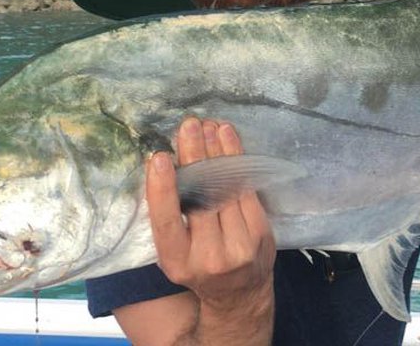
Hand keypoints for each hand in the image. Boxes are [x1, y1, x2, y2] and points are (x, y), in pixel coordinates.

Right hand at [146, 117, 275, 312]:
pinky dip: (237, 161)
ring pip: (226, 189)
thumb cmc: (197, 264)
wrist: (239, 294)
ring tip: (208, 126)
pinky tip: (228, 139)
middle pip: (201, 198)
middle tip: (189, 126)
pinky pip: (246, 189)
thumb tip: (161, 163)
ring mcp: (239, 246)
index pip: (167, 221)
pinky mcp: (260, 233)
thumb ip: (168, 216)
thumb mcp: (173, 251)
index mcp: (177, 261)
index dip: (162, 188)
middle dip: (195, 156)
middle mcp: (208, 256)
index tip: (158, 157)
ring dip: (218, 152)